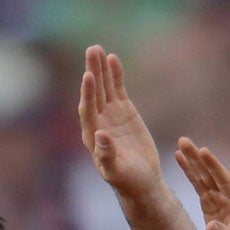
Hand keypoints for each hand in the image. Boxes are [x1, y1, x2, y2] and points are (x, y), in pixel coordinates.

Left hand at [79, 45, 162, 202]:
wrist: (141, 181)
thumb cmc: (127, 181)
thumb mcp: (116, 172)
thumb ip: (106, 155)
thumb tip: (100, 135)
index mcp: (92, 136)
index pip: (87, 110)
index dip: (88, 93)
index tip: (88, 76)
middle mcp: (98, 122)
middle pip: (93, 93)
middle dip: (92, 71)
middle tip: (91, 50)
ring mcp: (110, 115)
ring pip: (104, 87)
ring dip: (101, 68)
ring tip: (97, 49)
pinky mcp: (124, 111)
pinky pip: (117, 89)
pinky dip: (115, 75)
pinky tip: (113, 59)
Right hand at [175, 137, 229, 229]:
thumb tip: (210, 227)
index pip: (225, 180)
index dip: (213, 166)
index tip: (203, 151)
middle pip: (212, 173)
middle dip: (198, 157)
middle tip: (185, 141)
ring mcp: (220, 198)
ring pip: (204, 176)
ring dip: (192, 161)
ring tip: (181, 145)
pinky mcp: (211, 202)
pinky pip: (199, 184)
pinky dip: (190, 173)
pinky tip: (181, 160)